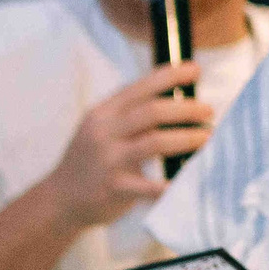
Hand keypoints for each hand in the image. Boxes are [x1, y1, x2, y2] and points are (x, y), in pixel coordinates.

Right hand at [41, 62, 213, 228]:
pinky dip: (172, 182)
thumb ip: (131, 114)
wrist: (60, 199)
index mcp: (103, 113)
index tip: (195, 69)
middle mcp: (103, 132)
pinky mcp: (115, 188)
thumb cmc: (92, 159)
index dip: (169, 76)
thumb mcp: (102, 128)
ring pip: (155, 141)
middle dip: (186, 108)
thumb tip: (179, 96)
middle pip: (152, 112)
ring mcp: (108, 160)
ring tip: (207, 137)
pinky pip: (150, 185)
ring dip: (187, 138)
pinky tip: (190, 179)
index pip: (139, 88)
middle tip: (208, 110)